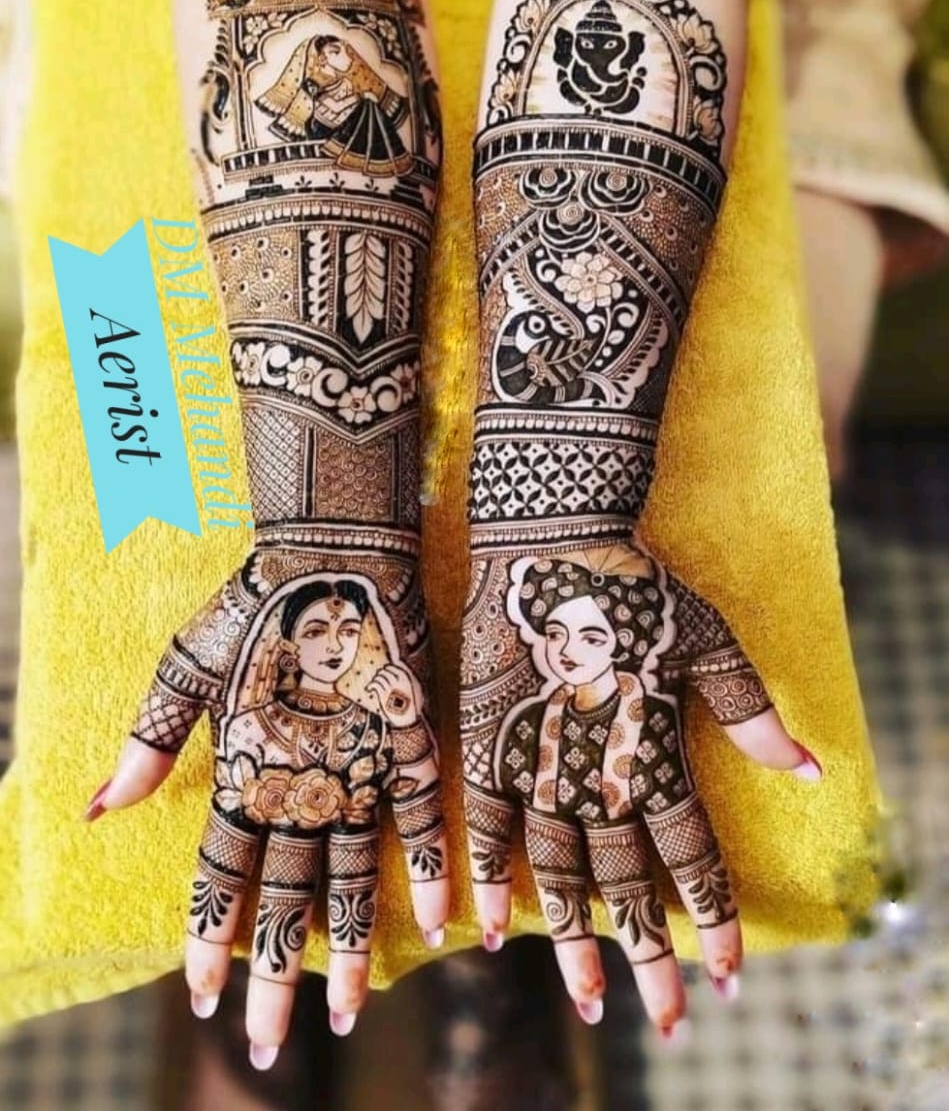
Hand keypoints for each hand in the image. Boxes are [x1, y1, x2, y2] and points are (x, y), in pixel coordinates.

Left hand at [87, 546, 447, 1059]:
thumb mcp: (184, 667)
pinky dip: (431, 873)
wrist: (335, 556)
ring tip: (343, 1015)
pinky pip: (426, 822)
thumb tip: (98, 808)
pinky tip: (441, 924)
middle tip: (270, 1047)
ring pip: (353, 881)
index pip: (222, 878)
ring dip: (346, 950)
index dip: (211, 937)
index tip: (203, 994)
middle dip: (273, 979)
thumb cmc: (254, 604)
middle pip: (287, 900)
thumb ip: (148, 741)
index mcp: (245, 771)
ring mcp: (360, 771)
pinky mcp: (410, 746)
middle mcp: (302, 788)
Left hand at [365, 662, 423, 727]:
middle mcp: (399, 679)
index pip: (397, 664)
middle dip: (383, 672)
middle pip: (386, 668)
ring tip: (376, 683)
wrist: (407, 720)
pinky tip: (370, 689)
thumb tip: (401, 665)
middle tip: (380, 676)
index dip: (391, 666)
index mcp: (409, 677)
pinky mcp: (383, 693)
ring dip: (377, 679)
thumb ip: (410, 676)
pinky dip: (371, 685)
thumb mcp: (417, 689)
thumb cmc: (413, 705)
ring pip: (380, 675)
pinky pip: (374, 684)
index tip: (387, 668)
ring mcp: (390, 685)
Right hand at [460, 538, 818, 1031]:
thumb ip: (751, 715)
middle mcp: (594, 774)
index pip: (689, 858)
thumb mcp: (709, 643)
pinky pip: (481, 826)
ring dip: (574, 942)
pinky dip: (483, 879)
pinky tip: (483, 931)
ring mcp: (535, 763)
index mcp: (652, 752)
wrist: (550, 540)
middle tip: (665, 1021)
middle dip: (650, 956)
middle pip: (626, 885)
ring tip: (589, 1001)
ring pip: (557, 875)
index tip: (725, 976)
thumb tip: (808, 772)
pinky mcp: (484, 742)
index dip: (710, 918)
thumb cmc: (636, 587)